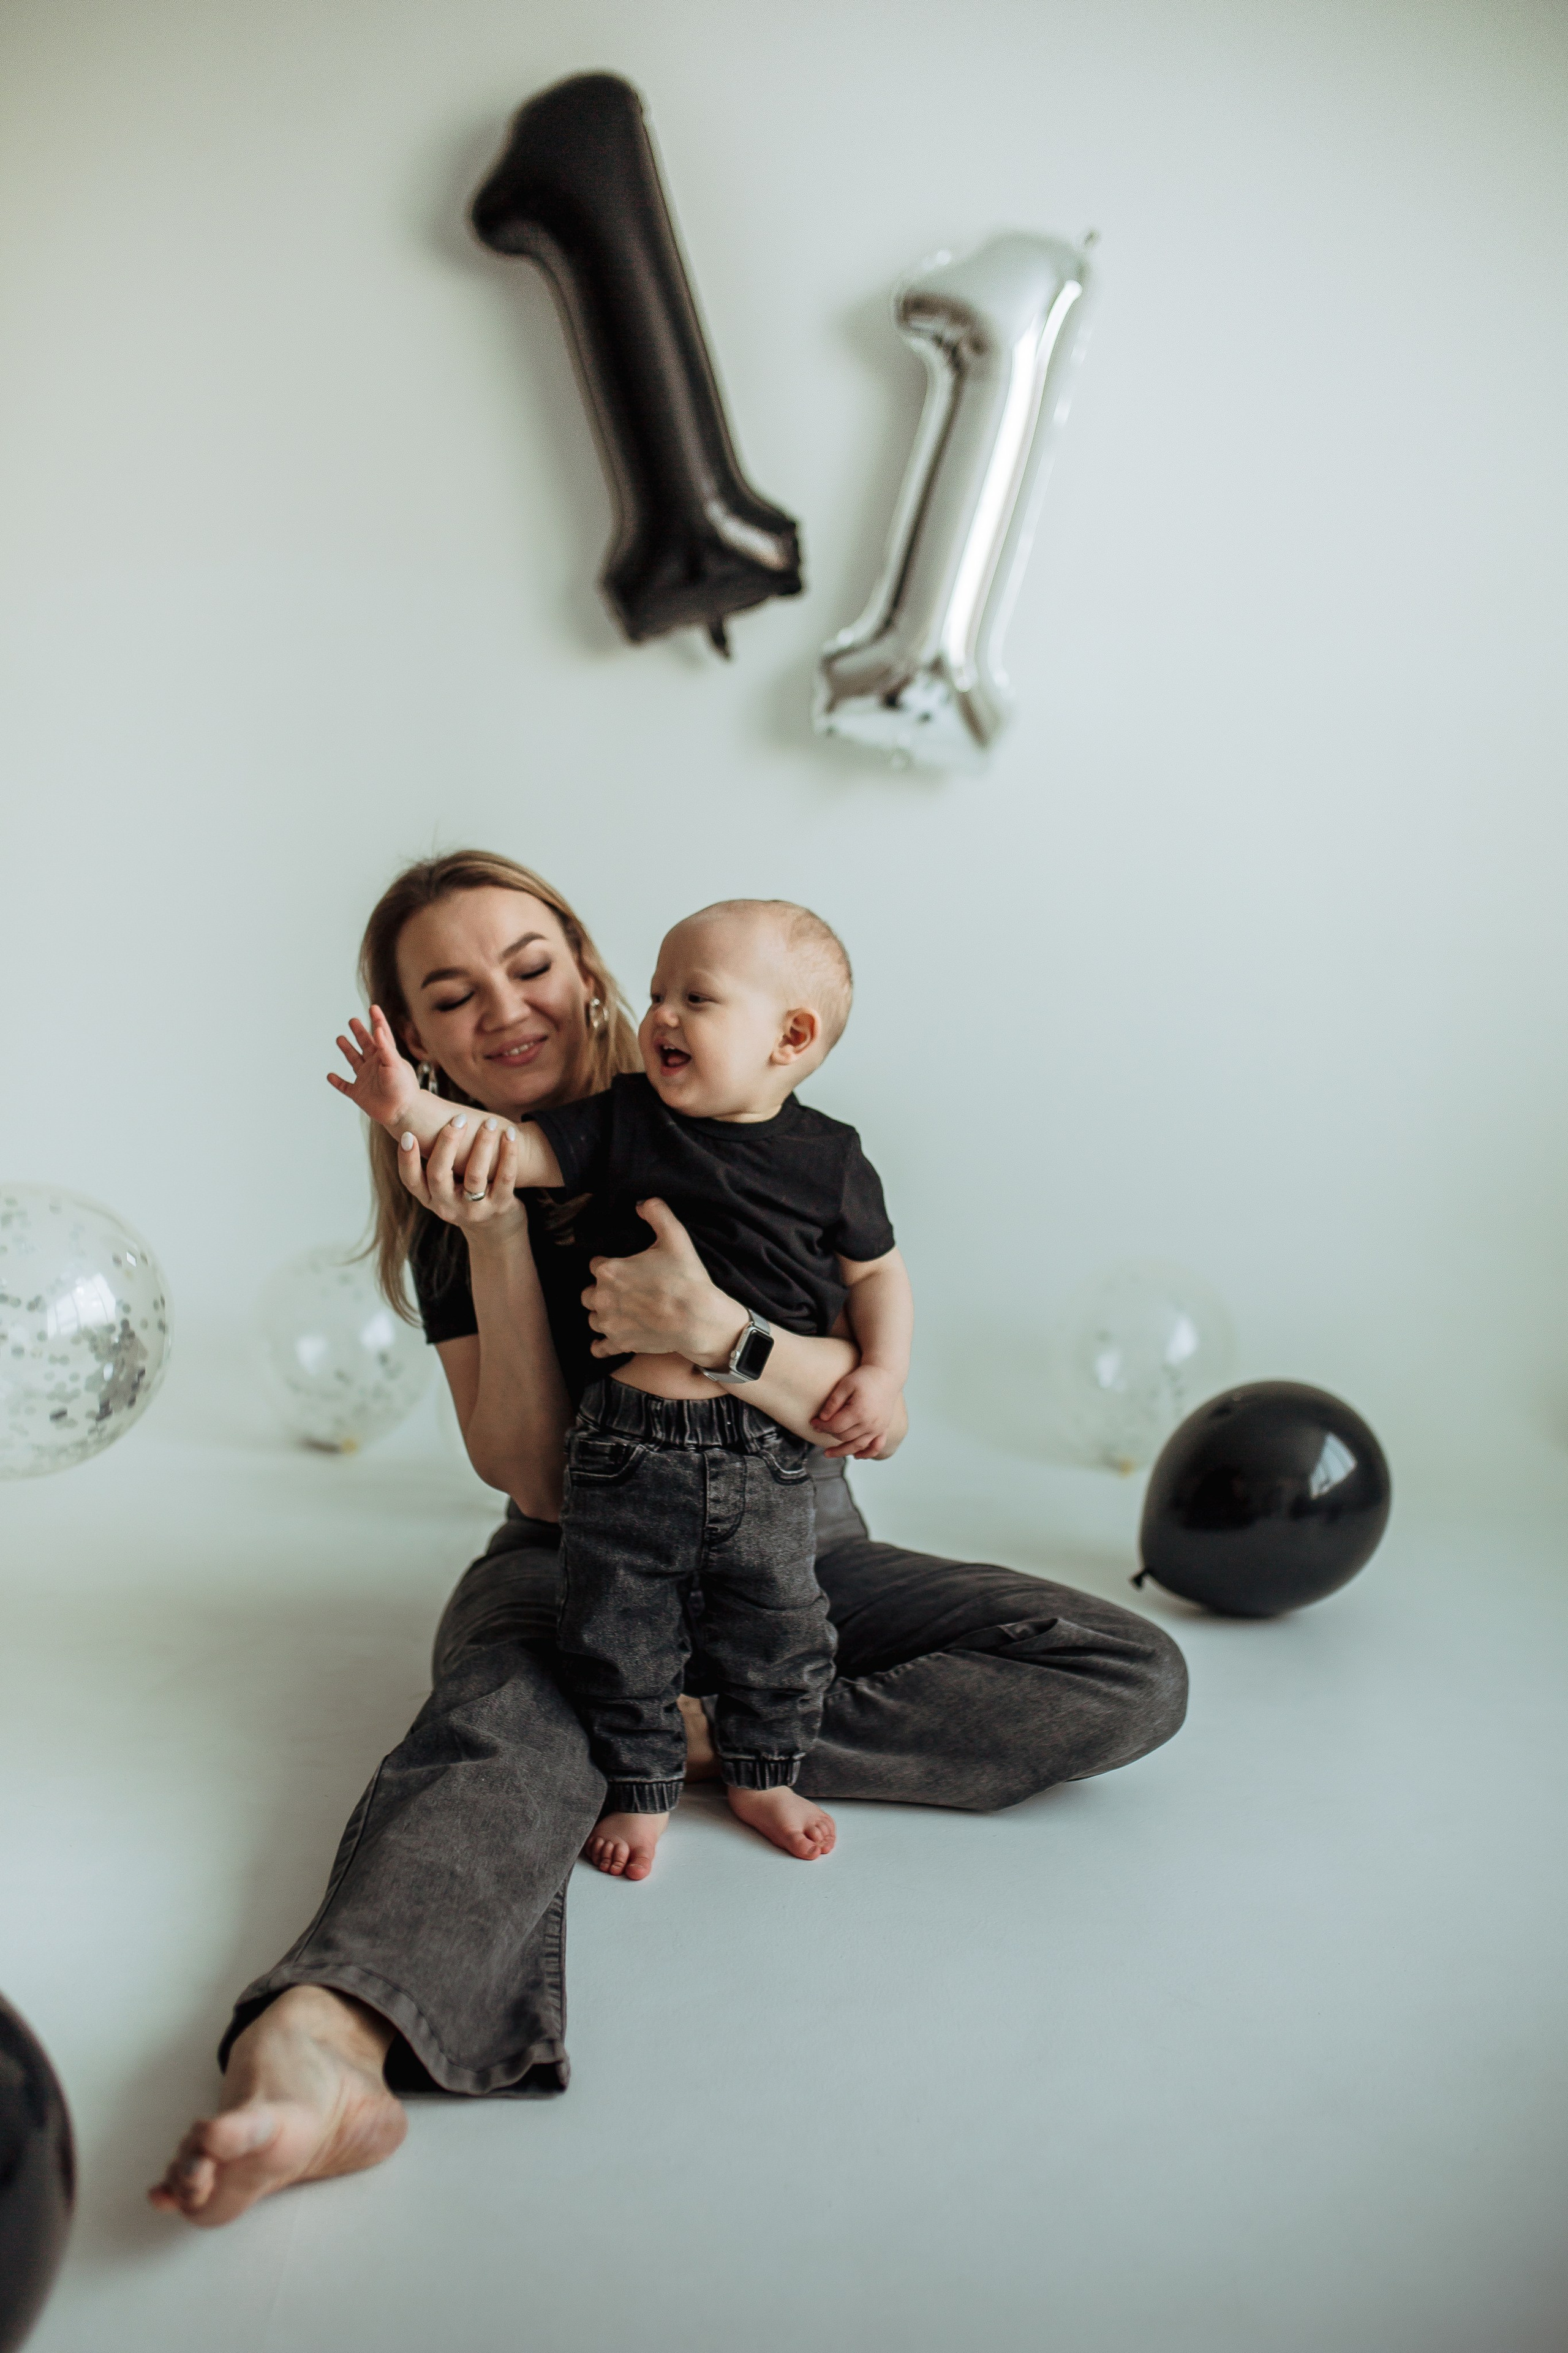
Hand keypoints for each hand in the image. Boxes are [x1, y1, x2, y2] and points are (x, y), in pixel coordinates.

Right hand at [328, 1005, 421, 1130]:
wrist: (402, 1112)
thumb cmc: (403, 1088)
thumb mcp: (395, 1063)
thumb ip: (385, 1047)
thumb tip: (377, 1028)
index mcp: (386, 1056)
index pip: (381, 1034)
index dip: (377, 1020)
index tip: (373, 1007)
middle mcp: (375, 1065)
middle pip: (365, 1044)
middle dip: (359, 1032)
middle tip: (352, 1020)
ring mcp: (366, 1079)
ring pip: (354, 1061)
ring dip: (347, 1050)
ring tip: (340, 1038)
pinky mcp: (359, 1093)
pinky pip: (345, 1086)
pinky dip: (337, 1082)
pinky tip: (330, 1076)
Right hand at [396, 1112, 528, 1238]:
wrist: (495, 1230)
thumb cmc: (464, 1196)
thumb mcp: (444, 1188)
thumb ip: (436, 1162)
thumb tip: (422, 1119)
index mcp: (430, 1199)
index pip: (411, 1181)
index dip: (406, 1160)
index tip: (407, 1135)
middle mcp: (448, 1207)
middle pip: (439, 1174)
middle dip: (447, 1142)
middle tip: (458, 1118)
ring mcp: (474, 1210)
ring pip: (474, 1174)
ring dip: (482, 1144)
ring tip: (490, 1122)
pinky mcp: (500, 1207)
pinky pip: (505, 1178)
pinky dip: (508, 1154)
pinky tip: (509, 1134)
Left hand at [582, 1199, 742, 1361]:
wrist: (698, 1319)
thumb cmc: (686, 1278)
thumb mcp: (675, 1237)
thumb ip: (657, 1213)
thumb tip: (642, 1203)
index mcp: (609, 1271)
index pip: (596, 1265)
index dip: (609, 1265)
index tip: (625, 1269)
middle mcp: (602, 1297)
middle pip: (589, 1292)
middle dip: (603, 1290)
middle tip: (624, 1291)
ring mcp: (610, 1323)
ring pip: (593, 1318)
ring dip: (603, 1314)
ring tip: (621, 1312)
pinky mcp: (619, 1343)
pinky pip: (599, 1347)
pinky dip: (602, 1344)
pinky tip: (606, 1341)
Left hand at [812, 1364, 903, 1460]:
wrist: (886, 1374)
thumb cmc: (864, 1377)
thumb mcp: (845, 1385)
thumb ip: (833, 1402)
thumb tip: (822, 1419)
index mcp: (859, 1412)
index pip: (835, 1426)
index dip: (821, 1426)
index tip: (813, 1422)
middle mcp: (870, 1423)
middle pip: (844, 1436)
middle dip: (829, 1434)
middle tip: (818, 1429)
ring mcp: (878, 1428)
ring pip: (857, 1445)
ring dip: (842, 1451)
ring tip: (828, 1453)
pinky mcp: (884, 1428)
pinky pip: (876, 1447)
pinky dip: (867, 1454)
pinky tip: (856, 1456)